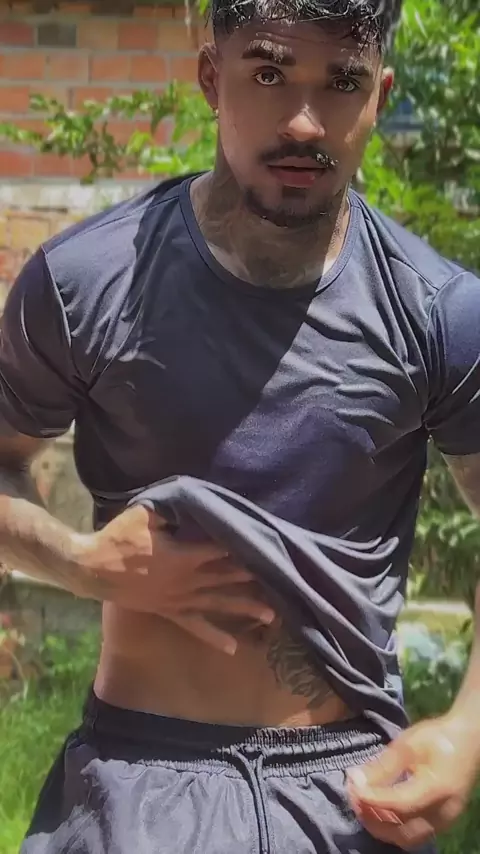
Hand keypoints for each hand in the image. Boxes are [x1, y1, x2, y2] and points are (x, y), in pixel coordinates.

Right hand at [77, 504, 275, 654]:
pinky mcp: (169, 611)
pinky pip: (195, 627)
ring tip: (272, 615)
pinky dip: (214, 637)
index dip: (242, 546)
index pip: (220, 549)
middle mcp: (186, 580)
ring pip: (218, 603)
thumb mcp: (144, 514)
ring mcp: (179, 599)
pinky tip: (233, 647)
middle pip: (226, 577)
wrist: (92, 569)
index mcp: (183, 555)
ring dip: (245, 608)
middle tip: (282, 580)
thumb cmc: (117, 539)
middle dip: (254, 578)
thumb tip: (191, 501)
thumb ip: (170, 509)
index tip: (265, 544)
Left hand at [346, 715, 477, 848]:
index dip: (372, 800)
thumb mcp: (408, 744)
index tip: (352, 788)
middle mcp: (443, 812)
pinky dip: (394, 828)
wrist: (467, 740)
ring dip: (381, 827)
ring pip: (408, 839)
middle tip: (353, 798)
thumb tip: (356, 779)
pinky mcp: (442, 822)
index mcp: (437, 788)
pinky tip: (379, 812)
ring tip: (363, 806)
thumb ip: (383, 765)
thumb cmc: (437, 737)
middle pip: (402, 832)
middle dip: (373, 818)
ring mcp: (445, 821)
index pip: (399, 803)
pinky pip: (415, 835)